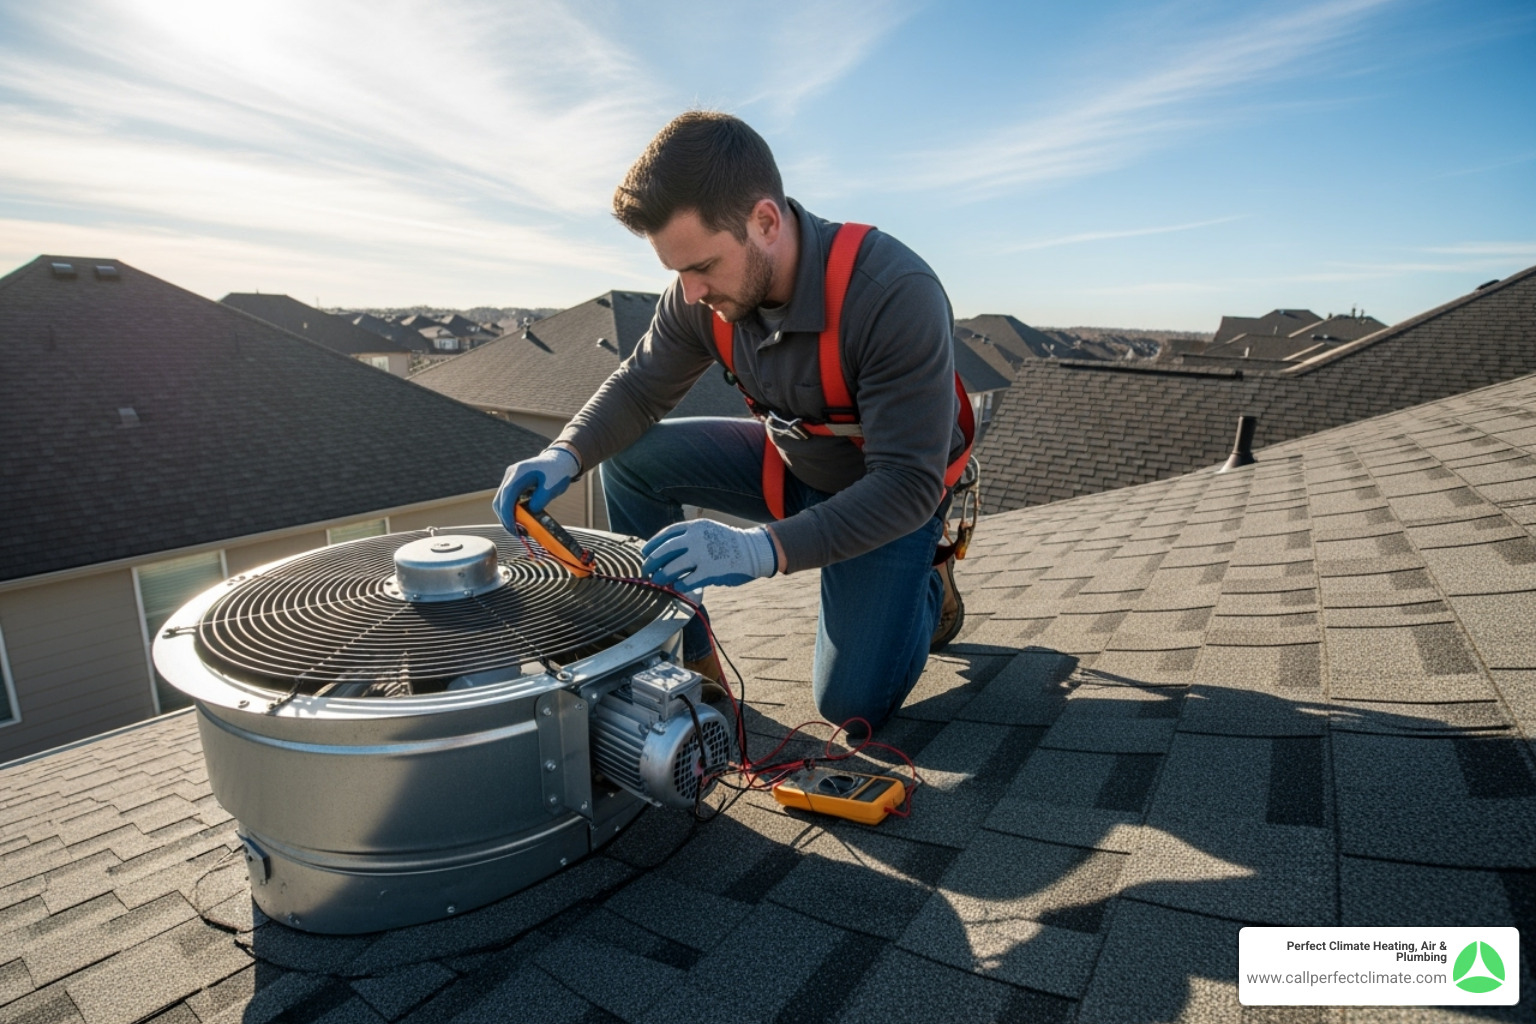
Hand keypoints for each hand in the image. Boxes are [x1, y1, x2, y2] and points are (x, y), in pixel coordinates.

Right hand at [492, 447, 578, 529]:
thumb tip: (530, 511)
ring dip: (507, 516)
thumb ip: (541, 499)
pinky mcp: (512, 483)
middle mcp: (510, 475)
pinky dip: (511, 511)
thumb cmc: (557, 472)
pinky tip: (520, 520)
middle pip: (499, 501)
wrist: (559, 460)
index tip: (514, 529)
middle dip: (505, 519)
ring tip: (519, 529)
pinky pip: (507, 500)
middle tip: (517, 533)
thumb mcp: (552, 487)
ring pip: (501, 502)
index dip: (507, 515)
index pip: (507, 496)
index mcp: (519, 473)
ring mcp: (510, 478)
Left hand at [641, 519, 776, 590]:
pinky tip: (677, 586)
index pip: (666, 534)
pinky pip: (687, 581)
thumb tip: (666, 551)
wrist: (753, 550)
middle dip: (652, 562)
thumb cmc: (728, 542)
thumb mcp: (708, 530)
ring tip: (658, 581)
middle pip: (664, 551)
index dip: (653, 544)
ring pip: (672, 568)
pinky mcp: (710, 572)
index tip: (645, 553)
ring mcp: (702, 555)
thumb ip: (689, 537)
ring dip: (662, 576)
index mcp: (695, 527)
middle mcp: (696, 539)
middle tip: (647, 570)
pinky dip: (679, 585)